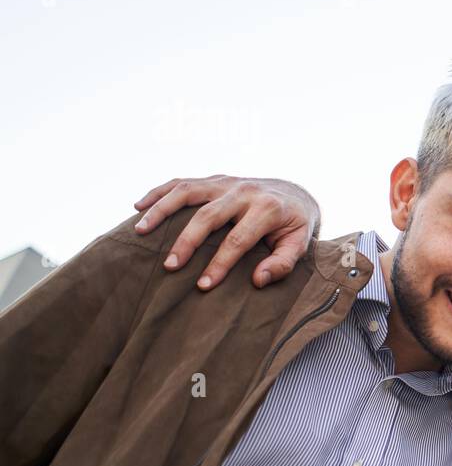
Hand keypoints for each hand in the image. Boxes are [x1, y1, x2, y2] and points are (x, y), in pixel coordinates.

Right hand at [132, 175, 319, 289]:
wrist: (296, 193)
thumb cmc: (295, 225)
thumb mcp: (300, 245)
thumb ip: (283, 264)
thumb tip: (257, 280)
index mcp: (268, 208)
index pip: (239, 240)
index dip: (220, 264)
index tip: (203, 286)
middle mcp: (244, 191)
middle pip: (209, 216)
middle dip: (187, 242)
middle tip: (169, 266)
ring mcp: (227, 182)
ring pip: (188, 191)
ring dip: (161, 210)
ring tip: (140, 231)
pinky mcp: (215, 179)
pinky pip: (182, 181)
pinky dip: (158, 192)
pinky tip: (138, 206)